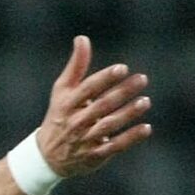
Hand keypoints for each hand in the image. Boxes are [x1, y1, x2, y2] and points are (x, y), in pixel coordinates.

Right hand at [35, 36, 152, 178]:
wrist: (48, 156)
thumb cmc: (60, 115)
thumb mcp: (62, 91)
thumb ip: (76, 66)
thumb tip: (82, 38)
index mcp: (67, 103)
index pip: (87, 89)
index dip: (105, 79)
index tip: (122, 68)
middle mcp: (75, 121)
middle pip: (101, 106)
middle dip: (122, 92)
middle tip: (142, 79)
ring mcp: (85, 140)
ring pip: (108, 126)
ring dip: (128, 114)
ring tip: (145, 101)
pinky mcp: (94, 156)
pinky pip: (114, 146)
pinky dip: (130, 138)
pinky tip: (146, 128)